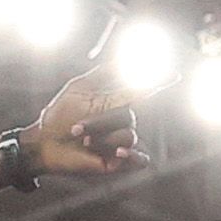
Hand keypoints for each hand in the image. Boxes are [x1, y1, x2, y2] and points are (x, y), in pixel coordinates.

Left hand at [21, 67, 146, 178]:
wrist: (45, 144)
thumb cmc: (59, 116)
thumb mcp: (79, 89)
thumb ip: (103, 74)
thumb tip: (124, 58)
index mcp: (115, 102)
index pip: (140, 91)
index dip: (158, 83)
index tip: (175, 76)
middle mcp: (121, 122)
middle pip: (127, 115)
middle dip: (100, 122)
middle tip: (77, 127)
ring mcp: (120, 141)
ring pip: (128, 136)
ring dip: (102, 139)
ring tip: (83, 142)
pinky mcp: (119, 162)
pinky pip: (140, 159)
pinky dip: (133, 156)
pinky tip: (119, 152)